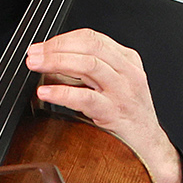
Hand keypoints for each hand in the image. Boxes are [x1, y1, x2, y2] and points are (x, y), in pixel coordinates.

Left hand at [26, 29, 182, 182]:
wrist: (149, 144)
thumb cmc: (129, 114)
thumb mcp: (115, 84)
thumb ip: (89, 70)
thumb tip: (52, 62)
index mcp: (127, 60)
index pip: (91, 37)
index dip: (62, 39)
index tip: (42, 46)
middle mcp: (127, 72)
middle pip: (89, 46)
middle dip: (56, 47)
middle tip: (33, 53)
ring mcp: (122, 91)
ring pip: (88, 65)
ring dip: (56, 62)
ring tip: (35, 65)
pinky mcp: (114, 112)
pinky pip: (85, 97)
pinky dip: (61, 92)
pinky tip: (46, 92)